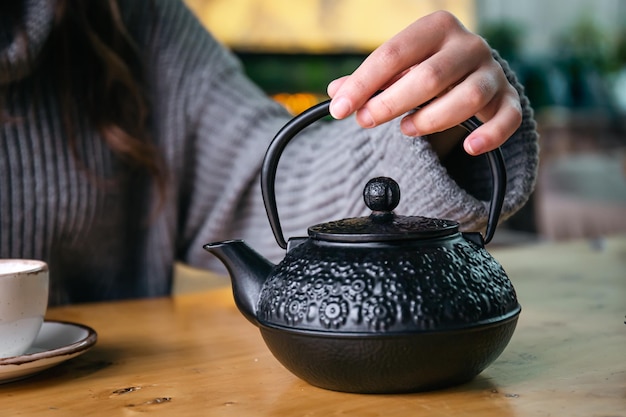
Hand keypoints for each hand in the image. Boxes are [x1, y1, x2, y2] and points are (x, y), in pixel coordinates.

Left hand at [327, 11, 521, 155]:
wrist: (471, 72)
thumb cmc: (426, 69)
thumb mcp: (397, 68)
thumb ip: (369, 81)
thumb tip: (336, 92)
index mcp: (436, 28)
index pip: (394, 53)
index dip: (363, 84)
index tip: (339, 108)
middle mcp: (469, 45)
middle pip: (430, 76)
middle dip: (391, 104)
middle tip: (366, 121)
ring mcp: (492, 72)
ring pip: (468, 98)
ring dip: (432, 120)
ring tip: (407, 129)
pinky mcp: (508, 99)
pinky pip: (507, 118)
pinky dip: (489, 135)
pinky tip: (469, 147)